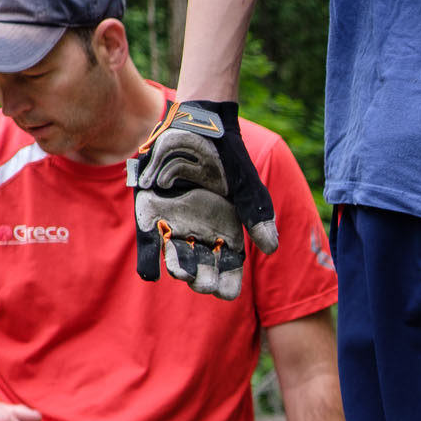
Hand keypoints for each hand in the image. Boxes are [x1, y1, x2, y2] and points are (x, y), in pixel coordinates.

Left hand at [127, 100, 278, 300]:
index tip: (226, 292)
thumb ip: (258, 216)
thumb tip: (271, 249)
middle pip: (203, 268)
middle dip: (203, 280)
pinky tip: (150, 274)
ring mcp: (176, 224)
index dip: (228, 283)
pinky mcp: (152, 213)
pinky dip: (149, 260)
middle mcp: (202, 233)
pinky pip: (150, 242)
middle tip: (203, 284)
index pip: (229, 267)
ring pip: (177, 257)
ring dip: (179, 270)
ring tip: (181, 274)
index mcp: (227, 232)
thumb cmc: (227, 159)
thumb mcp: (247, 188)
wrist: (197, 127)